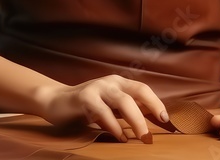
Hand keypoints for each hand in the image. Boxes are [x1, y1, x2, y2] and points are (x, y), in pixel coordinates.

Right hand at [38, 74, 168, 143]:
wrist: (54, 101)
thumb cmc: (84, 108)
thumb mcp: (108, 107)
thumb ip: (124, 112)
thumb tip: (147, 126)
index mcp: (119, 83)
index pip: (143, 89)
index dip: (156, 103)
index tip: (165, 119)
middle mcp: (110, 82)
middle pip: (138, 93)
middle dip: (150, 112)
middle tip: (154, 133)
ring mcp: (97, 87)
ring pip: (123, 101)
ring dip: (135, 121)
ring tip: (141, 137)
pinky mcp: (84, 97)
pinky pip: (103, 111)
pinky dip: (114, 126)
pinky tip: (120, 137)